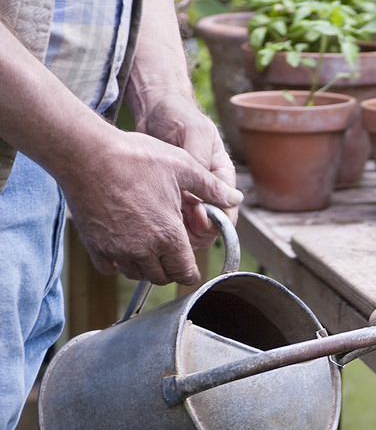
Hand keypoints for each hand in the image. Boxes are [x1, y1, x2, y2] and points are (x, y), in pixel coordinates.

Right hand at [59, 119, 241, 285]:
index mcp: (169, 236)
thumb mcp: (182, 166)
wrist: (85, 152)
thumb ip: (211, 188)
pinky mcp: (95, 247)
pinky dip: (118, 263)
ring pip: (138, 275)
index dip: (190, 270)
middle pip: (163, 278)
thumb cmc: (134, 156)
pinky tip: (122, 244)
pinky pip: (111, 269)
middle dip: (169, 268)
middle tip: (168, 248)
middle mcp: (144, 250)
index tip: (188, 261)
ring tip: (147, 243)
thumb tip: (236, 197)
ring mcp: (118, 251)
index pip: (186, 274)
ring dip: (145, 266)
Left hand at [136, 94, 238, 249]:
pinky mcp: (171, 199)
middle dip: (196, 231)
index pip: (228, 212)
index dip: (215, 221)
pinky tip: (152, 217)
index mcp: (222, 176)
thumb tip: (207, 196)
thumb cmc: (177, 114)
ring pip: (192, 230)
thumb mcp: (194, 133)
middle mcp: (209, 191)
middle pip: (211, 228)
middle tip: (175, 222)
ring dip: (179, 232)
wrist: (153, 109)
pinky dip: (165, 225)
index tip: (195, 214)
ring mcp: (190, 197)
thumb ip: (202, 164)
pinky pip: (173, 223)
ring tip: (162, 219)